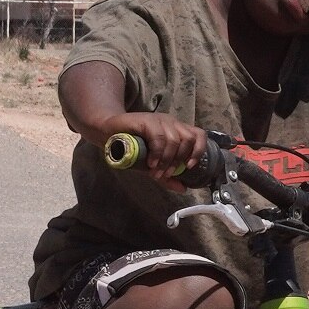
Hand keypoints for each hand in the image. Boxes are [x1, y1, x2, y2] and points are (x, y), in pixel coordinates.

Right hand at [94, 110, 210, 180]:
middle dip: (178, 161)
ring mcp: (159, 120)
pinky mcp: (147, 120)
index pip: (199, 135)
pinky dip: (157, 153)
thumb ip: (168, 176)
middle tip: (165, 174)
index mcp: (177, 130)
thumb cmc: (132, 148)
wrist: (108, 133)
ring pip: (175, 140)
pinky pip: (159, 137)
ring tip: (156, 171)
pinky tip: (151, 163)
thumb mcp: (153, 165)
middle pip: (188, 139)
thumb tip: (183, 188)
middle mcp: (171, 123)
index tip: (188, 167)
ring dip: (167, 160)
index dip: (198, 151)